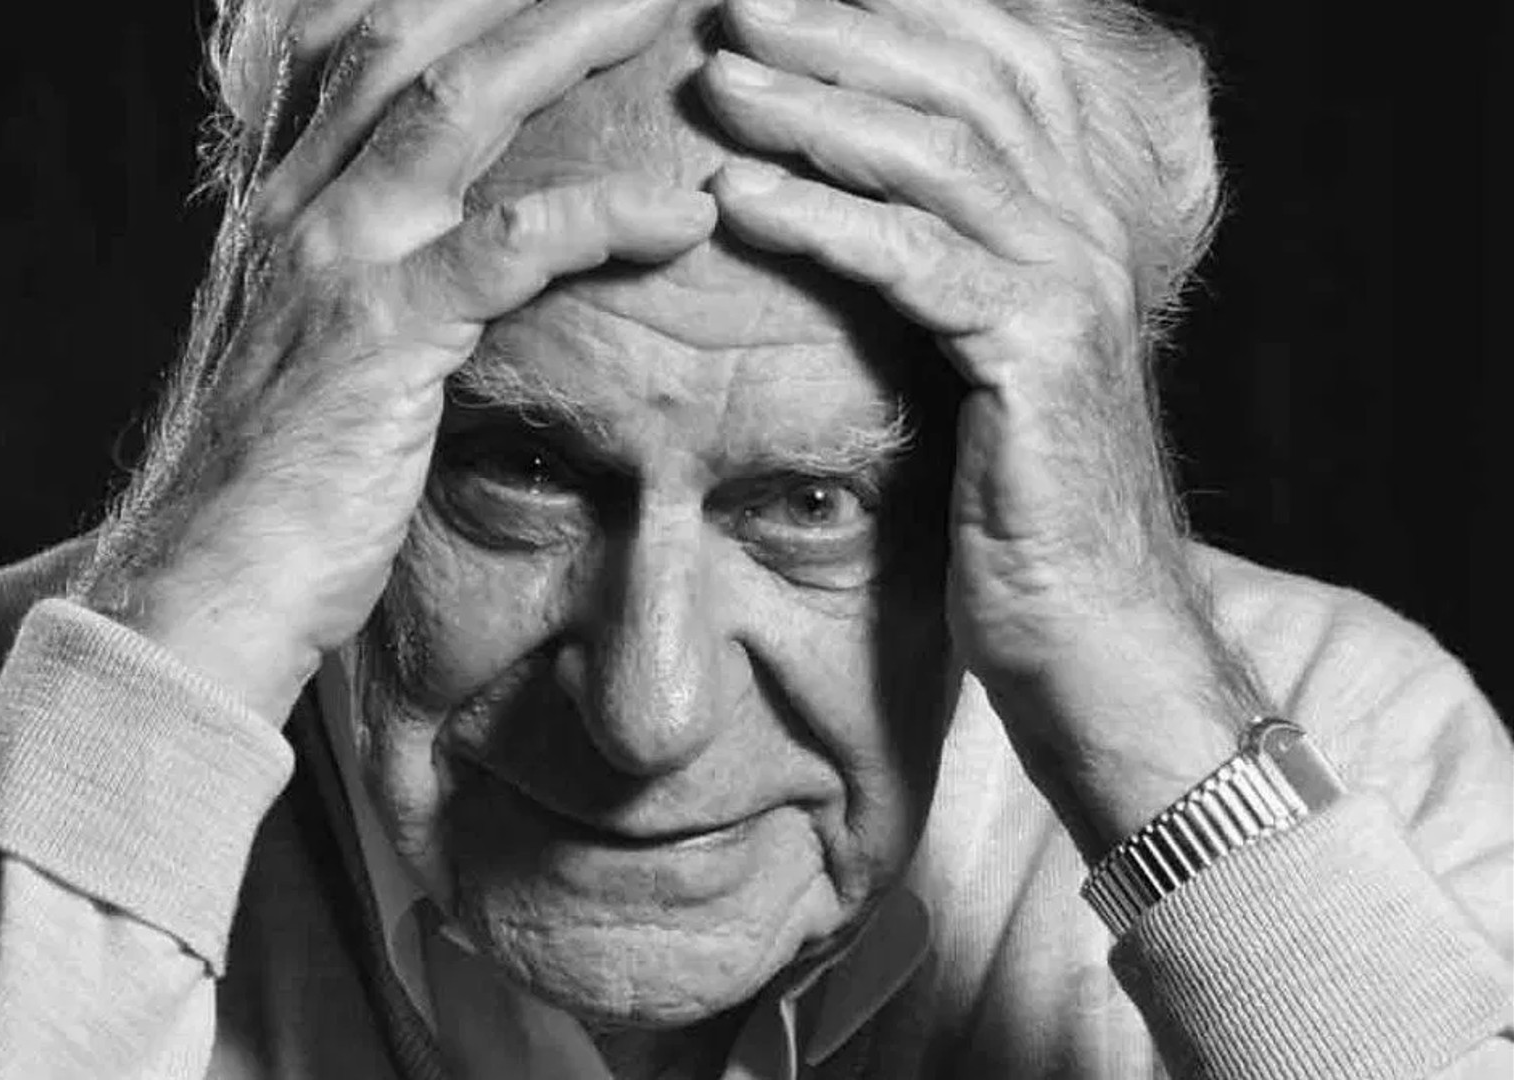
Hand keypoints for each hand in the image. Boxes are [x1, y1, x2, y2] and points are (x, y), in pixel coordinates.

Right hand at [79, 0, 714, 722]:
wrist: (210, 590)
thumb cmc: (283, 491)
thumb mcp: (323, 361)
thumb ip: (380, 287)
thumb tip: (459, 264)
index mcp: (292, 207)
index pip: (379, 52)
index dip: (473, 5)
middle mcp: (301, 209)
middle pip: (420, 40)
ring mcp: (334, 264)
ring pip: (460, 104)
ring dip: (573, 41)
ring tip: (669, 11)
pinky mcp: (378, 339)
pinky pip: (507, 246)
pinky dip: (602, 217)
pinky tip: (682, 214)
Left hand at [699, 0, 1260, 853]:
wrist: (1097, 634)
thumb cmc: (1017, 506)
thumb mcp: (982, 362)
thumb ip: (945, 266)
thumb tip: (843, 203)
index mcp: (1076, 214)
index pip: (1000, 63)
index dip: (903, 13)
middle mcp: (1090, 229)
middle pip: (966, 82)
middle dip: (846, 33)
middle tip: (738, 8)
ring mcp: (1072, 289)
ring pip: (941, 156)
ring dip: (819, 108)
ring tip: (722, 79)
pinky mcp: (1038, 360)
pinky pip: (917, 263)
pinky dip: (823, 221)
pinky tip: (739, 199)